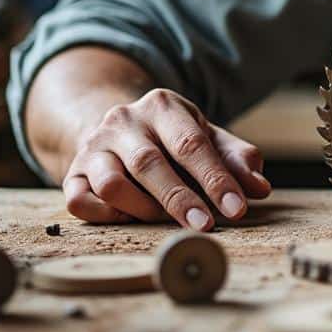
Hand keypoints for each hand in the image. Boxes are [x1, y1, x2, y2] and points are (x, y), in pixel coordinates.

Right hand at [63, 89, 271, 228]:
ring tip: (164, 219)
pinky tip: (128, 217)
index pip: (190, 143)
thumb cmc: (173, 139)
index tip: (237, 208)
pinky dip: (105, 216)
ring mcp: (93, 147)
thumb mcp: (208, 138)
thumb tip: (259, 187)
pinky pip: (81, 202)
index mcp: (162, 106)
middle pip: (149, 163)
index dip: (215, 178)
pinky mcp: (71, 173)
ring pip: (112, 184)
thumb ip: (236, 159)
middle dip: (180, 199)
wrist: (117, 129)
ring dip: (142, 209)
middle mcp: (123, 121)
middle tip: (205, 225)